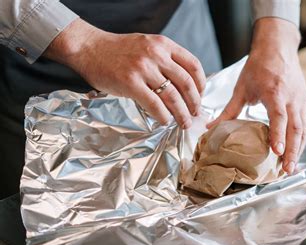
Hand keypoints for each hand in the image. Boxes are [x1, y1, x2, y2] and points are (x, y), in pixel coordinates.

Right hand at [44, 19, 205, 128]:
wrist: (90, 48)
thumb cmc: (119, 50)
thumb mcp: (148, 45)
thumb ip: (165, 59)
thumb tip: (184, 85)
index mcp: (164, 44)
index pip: (193, 65)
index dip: (201, 84)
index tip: (201, 96)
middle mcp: (156, 54)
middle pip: (186, 83)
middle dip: (194, 102)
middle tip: (196, 113)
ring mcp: (143, 68)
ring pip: (172, 96)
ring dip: (181, 113)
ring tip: (184, 123)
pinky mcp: (130, 83)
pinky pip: (154, 104)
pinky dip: (163, 115)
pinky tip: (165, 121)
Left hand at [207, 18, 305, 173]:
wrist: (278, 48)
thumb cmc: (259, 67)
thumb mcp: (241, 87)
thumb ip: (229, 110)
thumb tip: (210, 128)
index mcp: (275, 92)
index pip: (279, 117)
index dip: (278, 135)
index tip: (276, 152)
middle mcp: (291, 98)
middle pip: (296, 128)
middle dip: (292, 151)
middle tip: (287, 170)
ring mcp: (301, 101)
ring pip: (304, 129)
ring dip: (299, 149)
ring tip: (292, 167)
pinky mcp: (305, 103)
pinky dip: (303, 141)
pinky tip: (297, 152)